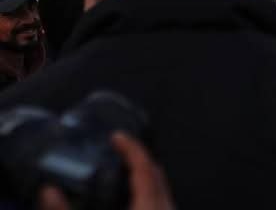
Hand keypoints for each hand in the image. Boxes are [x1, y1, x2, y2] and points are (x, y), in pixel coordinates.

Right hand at [39, 132, 175, 209]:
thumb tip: (48, 192)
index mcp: (149, 207)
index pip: (144, 167)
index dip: (131, 147)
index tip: (117, 135)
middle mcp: (165, 209)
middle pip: (157, 175)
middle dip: (138, 158)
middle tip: (119, 148)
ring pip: (162, 190)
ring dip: (145, 177)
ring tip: (124, 170)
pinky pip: (162, 203)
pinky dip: (148, 193)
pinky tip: (132, 200)